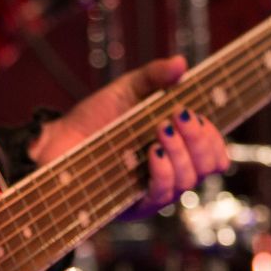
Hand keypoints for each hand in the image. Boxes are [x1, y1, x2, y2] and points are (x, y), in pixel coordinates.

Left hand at [30, 56, 230, 216]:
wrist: (56, 142)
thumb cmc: (92, 120)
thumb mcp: (126, 90)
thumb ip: (154, 77)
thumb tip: (181, 63)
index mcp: (176, 150)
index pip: (213, 154)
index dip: (214, 139)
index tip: (198, 116)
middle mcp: (170, 173)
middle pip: (206, 168)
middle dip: (201, 140)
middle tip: (180, 115)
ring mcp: (153, 192)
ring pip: (188, 181)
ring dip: (181, 152)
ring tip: (161, 127)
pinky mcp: (134, 207)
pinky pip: (161, 195)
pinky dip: (163, 171)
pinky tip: (154, 152)